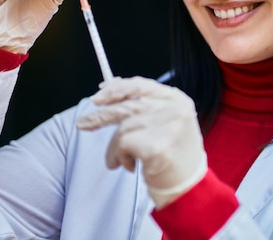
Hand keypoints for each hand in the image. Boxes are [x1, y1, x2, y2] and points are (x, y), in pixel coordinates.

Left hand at [76, 76, 207, 207]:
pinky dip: (119, 157)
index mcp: (177, 100)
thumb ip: (144, 106)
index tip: (99, 94)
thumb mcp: (166, 123)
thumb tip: (110, 88)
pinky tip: (130, 166)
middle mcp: (175, 109)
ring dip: (115, 148)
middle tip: (82, 123)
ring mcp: (167, 126)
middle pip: (128, 106)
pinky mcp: (156, 146)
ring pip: (123, 128)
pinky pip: (123, 145)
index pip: (141, 86)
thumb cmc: (174, 156)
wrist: (189, 187)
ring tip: (119, 160)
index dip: (117, 89)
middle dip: (102, 116)